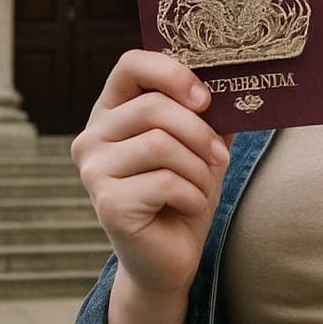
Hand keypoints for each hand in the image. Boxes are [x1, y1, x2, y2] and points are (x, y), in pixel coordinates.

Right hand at [71, 50, 232, 302]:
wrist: (168, 259)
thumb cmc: (182, 194)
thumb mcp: (198, 144)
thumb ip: (206, 111)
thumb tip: (230, 79)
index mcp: (111, 112)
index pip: (130, 65)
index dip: (171, 73)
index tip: (205, 98)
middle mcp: (92, 137)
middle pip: (153, 107)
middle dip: (199, 132)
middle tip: (220, 156)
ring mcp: (94, 170)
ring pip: (161, 145)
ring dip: (197, 169)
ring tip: (200, 187)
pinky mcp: (108, 203)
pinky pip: (165, 182)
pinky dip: (192, 195)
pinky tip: (187, 207)